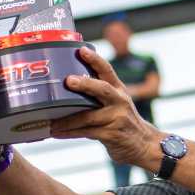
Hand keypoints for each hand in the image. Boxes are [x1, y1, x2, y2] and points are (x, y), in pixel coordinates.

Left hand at [49, 47, 158, 166]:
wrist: (143, 144)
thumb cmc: (122, 120)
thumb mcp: (116, 103)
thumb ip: (97, 95)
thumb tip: (65, 87)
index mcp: (118, 90)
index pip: (107, 70)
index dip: (94, 59)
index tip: (81, 50)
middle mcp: (119, 101)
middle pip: (102, 89)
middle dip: (85, 84)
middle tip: (68, 80)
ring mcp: (116, 118)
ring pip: (88, 116)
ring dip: (67, 119)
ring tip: (50, 121)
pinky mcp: (112, 134)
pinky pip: (87, 132)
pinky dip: (70, 133)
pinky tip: (56, 132)